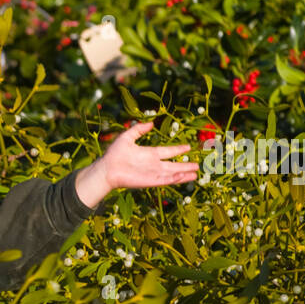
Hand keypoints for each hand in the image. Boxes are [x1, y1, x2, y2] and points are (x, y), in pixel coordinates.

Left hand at [73, 121, 198, 208]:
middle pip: (173, 165)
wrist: (106, 168)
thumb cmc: (114, 154)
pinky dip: (175, 178)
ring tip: (196, 173)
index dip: (177, 149)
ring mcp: (152, 173)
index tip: (188, 147)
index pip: (167, 151)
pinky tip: (185, 177)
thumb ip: (138, 129)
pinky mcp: (150, 181)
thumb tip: (151, 123)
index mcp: (149, 154)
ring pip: (172, 174)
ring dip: (184, 174)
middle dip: (185, 165)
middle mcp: (153, 164)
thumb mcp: (127, 137)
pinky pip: (165, 180)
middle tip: (198, 164)